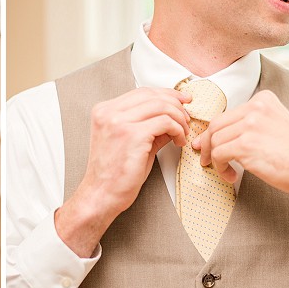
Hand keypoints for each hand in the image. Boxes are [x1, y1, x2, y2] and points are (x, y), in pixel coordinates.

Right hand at [55, 87, 190, 256]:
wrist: (101, 195)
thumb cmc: (114, 174)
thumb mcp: (130, 142)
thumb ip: (148, 125)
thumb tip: (173, 116)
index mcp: (104, 111)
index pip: (142, 92)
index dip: (166, 94)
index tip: (182, 101)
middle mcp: (109, 112)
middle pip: (153, 95)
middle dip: (176, 104)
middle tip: (187, 118)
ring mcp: (119, 122)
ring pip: (161, 106)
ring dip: (179, 118)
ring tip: (183, 133)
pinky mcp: (132, 135)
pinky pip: (165, 122)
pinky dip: (177, 130)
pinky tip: (178, 141)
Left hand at [193, 90, 288, 195]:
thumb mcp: (273, 126)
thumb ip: (248, 125)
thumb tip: (211, 135)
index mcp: (263, 100)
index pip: (226, 115)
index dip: (214, 134)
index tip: (209, 147)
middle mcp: (256, 107)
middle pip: (215, 125)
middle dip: (207, 145)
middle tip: (208, 161)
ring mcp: (251, 125)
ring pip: (214, 141)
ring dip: (215, 160)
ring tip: (227, 172)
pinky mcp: (246, 145)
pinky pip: (218, 154)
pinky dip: (220, 168)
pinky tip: (232, 176)